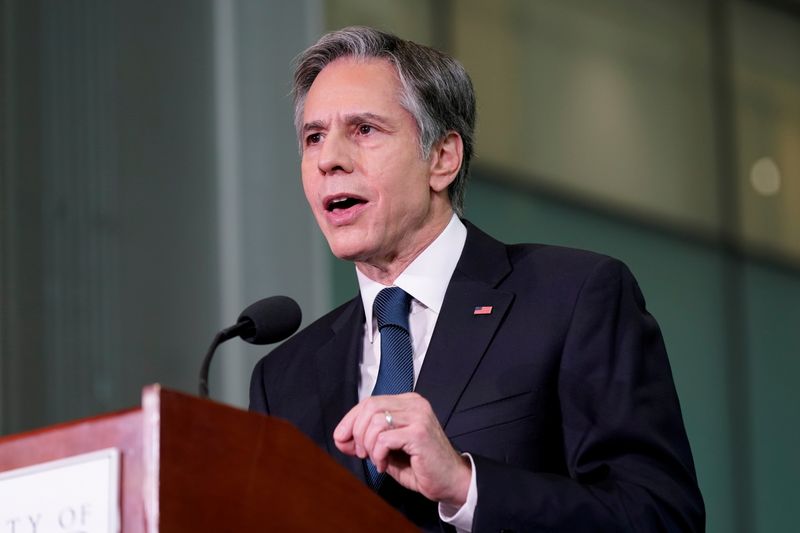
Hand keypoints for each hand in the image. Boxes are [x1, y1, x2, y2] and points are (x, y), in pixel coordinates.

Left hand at [333, 392, 470, 505]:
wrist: (452, 482)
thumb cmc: (422, 467)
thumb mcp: (389, 450)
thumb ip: (368, 440)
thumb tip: (342, 437)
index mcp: (408, 403)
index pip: (369, 402)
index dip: (350, 420)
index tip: (342, 439)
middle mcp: (414, 404)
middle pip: (369, 407)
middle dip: (357, 432)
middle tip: (362, 454)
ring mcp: (418, 416)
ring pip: (375, 422)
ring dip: (369, 446)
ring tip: (377, 461)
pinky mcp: (419, 433)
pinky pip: (384, 438)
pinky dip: (378, 454)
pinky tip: (385, 465)